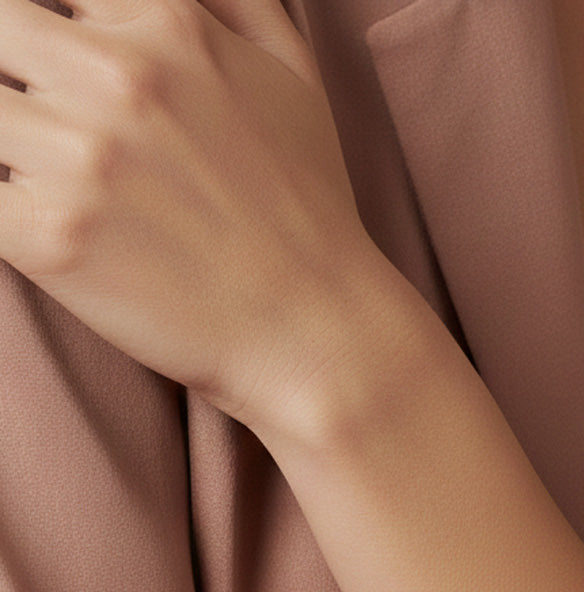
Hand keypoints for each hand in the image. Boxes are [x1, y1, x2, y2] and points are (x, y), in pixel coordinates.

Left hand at [0, 0, 377, 424]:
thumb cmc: (311, 210)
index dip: (56, 36)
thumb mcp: (294, 73)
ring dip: (14, 149)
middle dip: (18, 77)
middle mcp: (115, 79)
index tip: (67, 81)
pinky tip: (42, 226)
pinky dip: (4, 210)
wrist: (318, 334)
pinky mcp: (47, 242)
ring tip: (61, 188)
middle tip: (56, 132)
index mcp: (169, 23)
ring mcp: (77, 161)